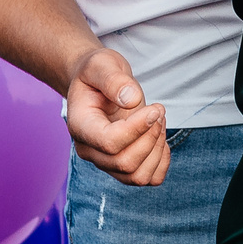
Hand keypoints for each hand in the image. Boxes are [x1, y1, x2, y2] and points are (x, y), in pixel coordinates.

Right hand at [64, 46, 168, 185]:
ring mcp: (105, 161)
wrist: (96, 84)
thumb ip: (113, 80)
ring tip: (159, 121)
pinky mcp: (122, 166)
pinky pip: (147, 179)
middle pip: (124, 163)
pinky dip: (161, 162)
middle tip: (158, 110)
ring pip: (136, 176)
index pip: (109, 142)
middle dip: (151, 137)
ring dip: (157, 150)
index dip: (138, 128)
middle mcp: (89, 150)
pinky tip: (160, 138)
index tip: (155, 108)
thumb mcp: (101, 64)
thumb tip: (131, 100)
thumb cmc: (97, 73)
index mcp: (81, 126)